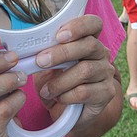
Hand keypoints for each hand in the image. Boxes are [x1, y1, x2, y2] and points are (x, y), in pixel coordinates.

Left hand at [33, 15, 119, 136]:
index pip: (94, 24)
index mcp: (88, 40)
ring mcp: (106, 73)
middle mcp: (101, 54)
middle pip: (89, 44)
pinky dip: (66, 96)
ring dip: (60, 81)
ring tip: (46, 90)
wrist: (68, 112)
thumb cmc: (57, 83)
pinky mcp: (107, 93)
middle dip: (62, 53)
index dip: (78, 26)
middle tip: (41, 61)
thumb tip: (29, 52)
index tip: (59, 36)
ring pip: (86, 70)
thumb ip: (44, 54)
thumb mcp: (47, 66)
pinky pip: (85, 92)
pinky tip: (58, 99)